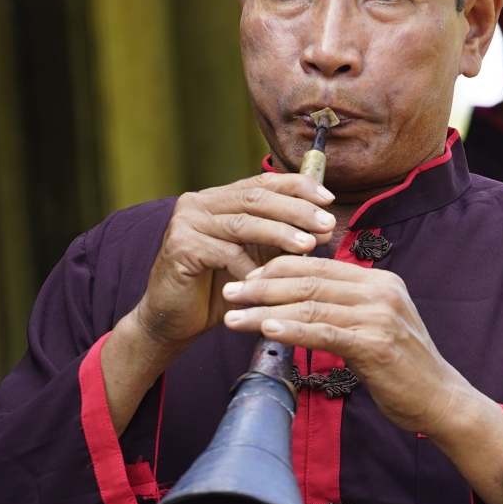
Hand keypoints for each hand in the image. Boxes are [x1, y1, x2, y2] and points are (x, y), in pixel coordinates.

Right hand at [102, 172, 337, 429]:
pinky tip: (271, 280)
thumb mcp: (255, 258)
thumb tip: (324, 225)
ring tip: (308, 245)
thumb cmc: (218, 289)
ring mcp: (186, 223)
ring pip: (244, 223)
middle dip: (295, 210)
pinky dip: (251, 267)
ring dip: (280, 234)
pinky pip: (225, 253)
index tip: (328, 198)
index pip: (262, 182)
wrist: (174, 320)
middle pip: (255, 198)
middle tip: (325, 222)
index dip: (297, 186)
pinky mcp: (180, 247)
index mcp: (219, 199)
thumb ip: (280, 239)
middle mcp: (199, 203)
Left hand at [220, 255, 502, 503]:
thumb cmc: (402, 368)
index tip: (245, 280)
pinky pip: (325, 331)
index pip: (317, 265)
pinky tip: (266, 330)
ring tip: (233, 317)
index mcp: (378, 280)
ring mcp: (380, 315)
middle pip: (309, 280)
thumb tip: (299, 300)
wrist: (440, 399)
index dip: (276, 270)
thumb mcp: (374, 326)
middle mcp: (380, 290)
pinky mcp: (376, 344)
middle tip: (229, 292)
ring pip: (311, 304)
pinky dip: (293, 329)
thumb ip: (344, 308)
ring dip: (265, 310)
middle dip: (262, 286)